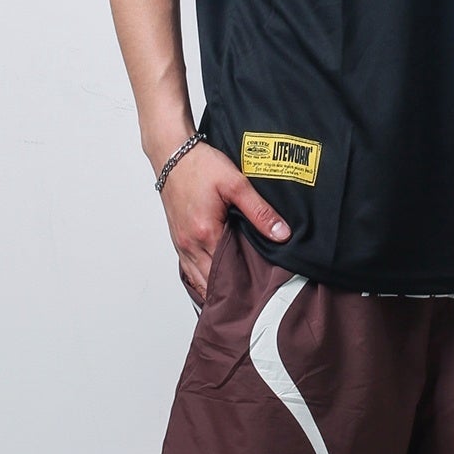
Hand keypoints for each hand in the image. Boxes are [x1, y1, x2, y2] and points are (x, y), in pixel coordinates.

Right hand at [158, 141, 290, 304]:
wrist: (172, 154)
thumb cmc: (200, 165)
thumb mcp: (236, 183)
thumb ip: (260, 211)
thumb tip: (281, 233)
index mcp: (205, 233)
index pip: (226, 273)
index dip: (244, 285)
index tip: (261, 294)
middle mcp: (189, 244)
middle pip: (210, 282)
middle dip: (230, 292)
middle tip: (253, 300)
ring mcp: (180, 243)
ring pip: (197, 280)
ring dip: (214, 288)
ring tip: (236, 296)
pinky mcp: (177, 239)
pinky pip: (188, 269)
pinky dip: (201, 278)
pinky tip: (216, 280)